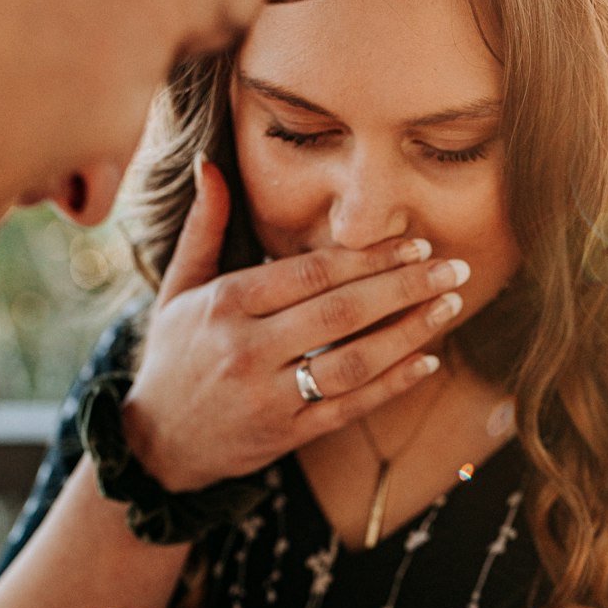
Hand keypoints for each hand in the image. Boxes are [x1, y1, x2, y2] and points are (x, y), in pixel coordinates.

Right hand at [122, 157, 469, 490]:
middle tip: (452, 267)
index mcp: (226, 304)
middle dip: (404, 286)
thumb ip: (204, 227)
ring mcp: (268, 395)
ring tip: (449, 307)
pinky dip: (391, 385)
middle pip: (341, 311)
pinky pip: (348, 408)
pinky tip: (427, 361)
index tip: (414, 242)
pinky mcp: (285, 434)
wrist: (155, 443)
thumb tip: (210, 163)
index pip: (312, 272)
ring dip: (408, 333)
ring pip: (352, 361)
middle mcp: (247, 348)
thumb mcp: (178, 289)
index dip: (369, 256)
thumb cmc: (173, 357)